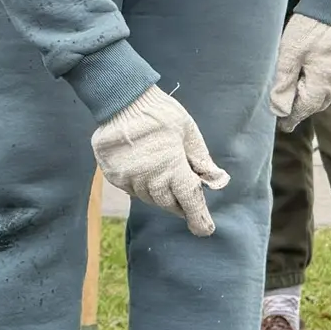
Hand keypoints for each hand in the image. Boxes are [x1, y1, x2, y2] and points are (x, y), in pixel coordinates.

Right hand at [91, 86, 227, 236]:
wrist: (121, 100)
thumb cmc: (161, 113)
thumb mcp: (189, 132)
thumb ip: (202, 160)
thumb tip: (217, 181)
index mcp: (172, 168)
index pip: (189, 201)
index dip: (199, 217)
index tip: (205, 230)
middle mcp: (148, 178)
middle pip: (168, 203)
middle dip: (180, 202)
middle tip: (187, 197)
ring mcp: (128, 178)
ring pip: (149, 197)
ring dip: (161, 193)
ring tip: (166, 176)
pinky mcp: (113, 175)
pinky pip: (132, 189)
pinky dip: (143, 186)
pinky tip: (147, 171)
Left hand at [271, 12, 330, 129]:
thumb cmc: (308, 29)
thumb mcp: (288, 55)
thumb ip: (283, 84)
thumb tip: (279, 110)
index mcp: (323, 82)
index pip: (305, 109)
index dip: (291, 117)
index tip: (282, 126)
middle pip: (317, 102)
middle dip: (302, 105)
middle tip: (286, 106)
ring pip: (327, 92)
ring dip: (313, 93)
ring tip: (298, 89)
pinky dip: (322, 82)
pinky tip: (312, 74)